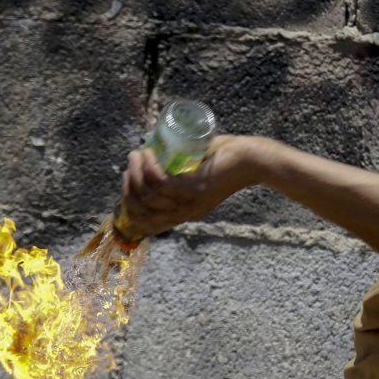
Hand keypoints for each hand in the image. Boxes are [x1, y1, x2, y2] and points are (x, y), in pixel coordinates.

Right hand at [119, 135, 261, 236]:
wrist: (253, 159)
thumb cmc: (226, 161)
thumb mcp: (199, 177)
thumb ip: (181, 178)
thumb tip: (156, 163)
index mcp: (186, 214)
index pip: (148, 224)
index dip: (129, 206)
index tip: (126, 184)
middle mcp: (187, 212)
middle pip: (142, 211)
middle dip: (127, 188)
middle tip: (130, 167)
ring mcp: (191, 201)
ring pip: (147, 194)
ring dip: (136, 172)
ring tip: (138, 154)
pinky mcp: (195, 187)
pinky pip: (160, 183)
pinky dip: (148, 168)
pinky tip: (148, 155)